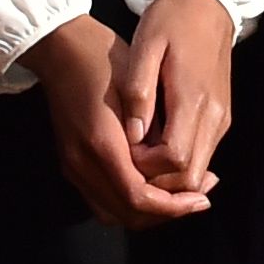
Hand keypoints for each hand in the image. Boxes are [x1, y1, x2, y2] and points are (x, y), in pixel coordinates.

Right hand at [16, 14, 211, 228]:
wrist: (61, 49)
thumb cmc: (104, 59)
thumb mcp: (138, 85)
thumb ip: (153, 127)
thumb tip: (178, 160)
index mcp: (101, 143)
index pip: (138, 197)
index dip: (172, 206)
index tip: (202, 199)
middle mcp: (82, 164)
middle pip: (126, 214)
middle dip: (165, 213)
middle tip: (198, 199)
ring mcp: (72, 167)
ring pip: (113, 212)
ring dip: (149, 211)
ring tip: (182, 196)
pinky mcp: (71, 163)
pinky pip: (102, 199)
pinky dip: (130, 201)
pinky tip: (154, 185)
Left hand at [115, 0, 236, 195]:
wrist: (208, 0)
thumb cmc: (172, 20)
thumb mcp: (146, 46)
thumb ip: (139, 93)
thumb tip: (133, 136)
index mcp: (194, 98)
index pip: (174, 159)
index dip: (145, 167)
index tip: (124, 150)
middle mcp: (214, 115)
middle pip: (190, 176)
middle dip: (158, 183)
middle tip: (128, 163)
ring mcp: (221, 117)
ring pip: (198, 171)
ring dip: (168, 176)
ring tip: (138, 158)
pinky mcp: (222, 116)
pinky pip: (202, 155)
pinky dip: (179, 164)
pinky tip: (155, 149)